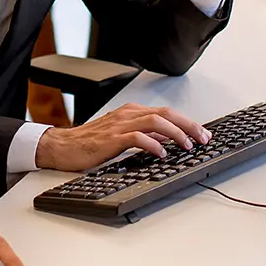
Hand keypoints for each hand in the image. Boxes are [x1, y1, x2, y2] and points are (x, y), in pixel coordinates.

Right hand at [35, 103, 211, 170]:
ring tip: (187, 145)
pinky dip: (153, 144)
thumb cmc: (89, 142)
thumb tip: (168, 142)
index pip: (166, 112)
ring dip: (176, 134)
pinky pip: (137, 138)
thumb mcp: (121, 136)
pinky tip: (162, 153)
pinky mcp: (111, 139)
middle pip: (165, 114)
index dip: (187, 122)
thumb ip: (144, 135)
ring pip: (155, 122)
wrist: (62, 146)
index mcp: (131, 112)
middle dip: (188, 126)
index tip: (202, 134)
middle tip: (203, 138)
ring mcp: (119, 125)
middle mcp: (127, 114)